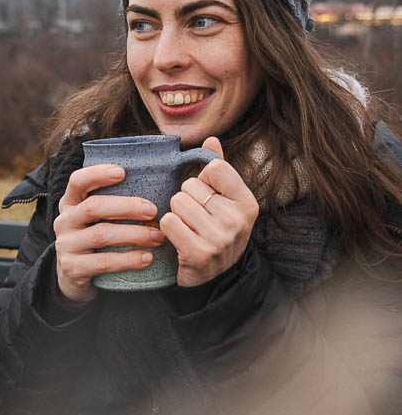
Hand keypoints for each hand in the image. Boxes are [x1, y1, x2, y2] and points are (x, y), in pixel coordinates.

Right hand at [53, 164, 164, 302]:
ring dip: (134, 234)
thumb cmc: (95, 240)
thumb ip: (114, 204)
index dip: (97, 174)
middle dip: (127, 207)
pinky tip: (147, 258)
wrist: (74, 278)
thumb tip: (158, 185)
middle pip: (93, 207)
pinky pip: (104, 262)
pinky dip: (128, 260)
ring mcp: (66, 245)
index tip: (122, 172)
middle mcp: (64, 221)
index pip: (77, 181)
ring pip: (101, 234)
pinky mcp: (72, 268)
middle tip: (153, 210)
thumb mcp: (97, 219)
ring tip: (158, 237)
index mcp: (71, 203)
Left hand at [159, 137, 258, 287]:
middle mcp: (237, 220)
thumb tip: (211, 138)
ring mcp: (219, 239)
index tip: (209, 196)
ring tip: (189, 228)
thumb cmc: (217, 228)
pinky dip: (167, 228)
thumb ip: (219, 168)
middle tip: (197, 218)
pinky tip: (179, 238)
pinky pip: (167, 222)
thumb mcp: (225, 199)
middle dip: (187, 198)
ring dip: (176, 213)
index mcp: (247, 202)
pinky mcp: (198, 254)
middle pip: (190, 185)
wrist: (215, 275)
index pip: (214, 167)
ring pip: (177, 202)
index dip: (204, 179)